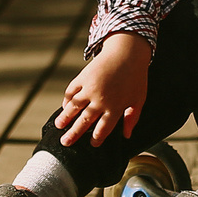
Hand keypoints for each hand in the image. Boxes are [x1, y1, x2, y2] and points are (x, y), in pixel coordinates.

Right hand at [54, 32, 149, 146]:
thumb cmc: (136, 77)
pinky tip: (64, 107)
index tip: (91, 144)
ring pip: (74, 107)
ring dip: (65, 118)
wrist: (127, 52)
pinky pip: (71, 91)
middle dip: (74, 134)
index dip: (97, 138)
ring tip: (58, 126)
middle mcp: (101, 100)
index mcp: (115, 107)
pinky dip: (67, 99)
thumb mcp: (138, 99)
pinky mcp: (83, 77)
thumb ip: (132, 118)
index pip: (103, 128)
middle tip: (65, 143)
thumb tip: (127, 135)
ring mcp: (90, 88)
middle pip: (85, 121)